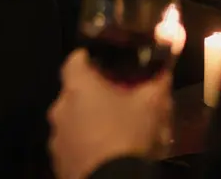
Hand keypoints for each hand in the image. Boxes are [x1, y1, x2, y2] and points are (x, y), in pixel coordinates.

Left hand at [48, 50, 171, 178]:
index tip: (104, 65)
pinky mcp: (59, 161)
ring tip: (112, 131)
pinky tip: (103, 152)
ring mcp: (56, 137)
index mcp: (78, 87)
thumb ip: (158, 81)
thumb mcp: (152, 106)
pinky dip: (84, 145)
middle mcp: (60, 108)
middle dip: (93, 95)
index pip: (75, 59)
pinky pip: (71, 146)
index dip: (89, 59)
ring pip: (72, 121)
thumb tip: (164, 68)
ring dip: (88, 122)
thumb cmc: (129, 137)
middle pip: (74, 92)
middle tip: (116, 101)